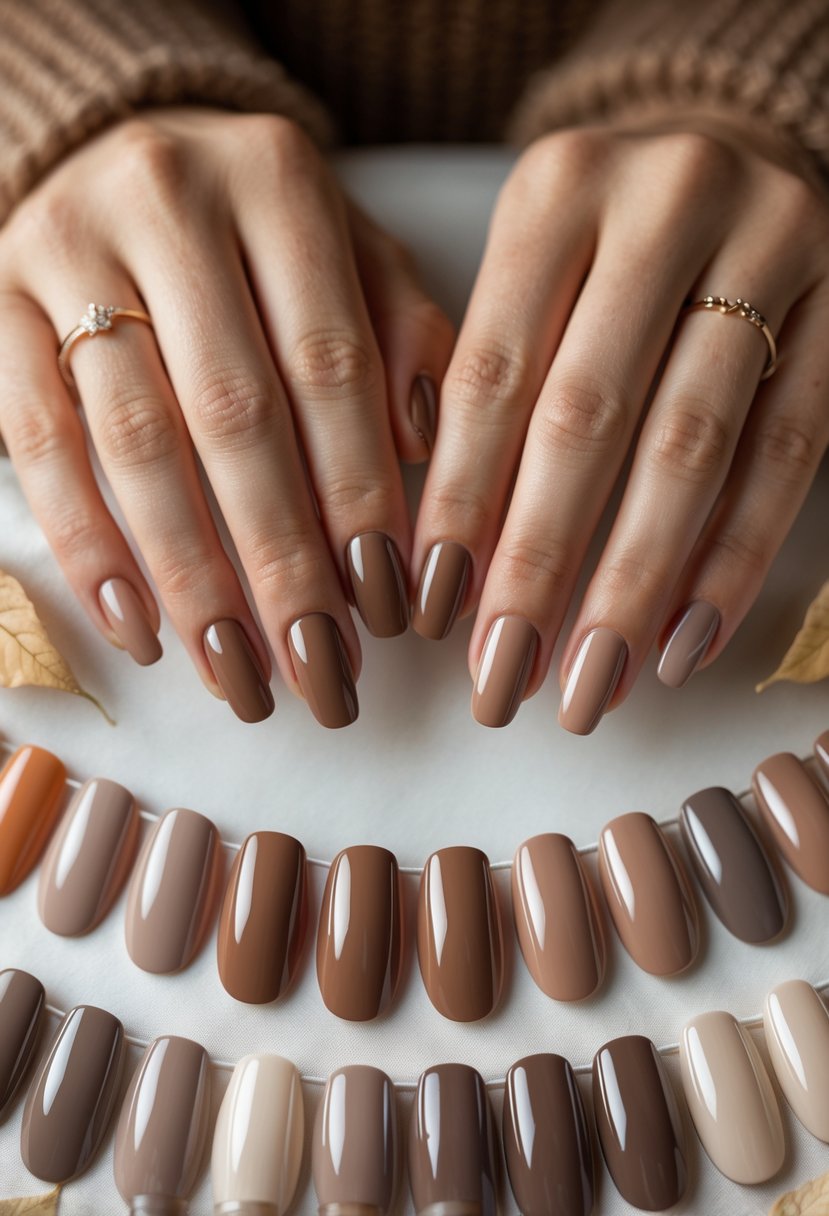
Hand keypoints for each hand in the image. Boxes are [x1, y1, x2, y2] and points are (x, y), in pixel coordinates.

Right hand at [0, 108, 452, 725]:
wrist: (118, 152)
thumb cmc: (259, 231)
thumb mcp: (349, 250)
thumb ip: (400, 332)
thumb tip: (422, 449)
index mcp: (277, 180)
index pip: (331, 362)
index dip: (360, 492)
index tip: (388, 601)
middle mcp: (166, 199)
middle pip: (234, 414)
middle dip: (283, 561)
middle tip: (321, 669)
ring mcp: (66, 250)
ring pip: (135, 440)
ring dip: (193, 576)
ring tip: (239, 675)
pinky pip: (37, 444)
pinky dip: (90, 547)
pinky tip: (141, 628)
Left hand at [412, 121, 828, 729]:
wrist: (734, 152)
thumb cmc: (603, 241)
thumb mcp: (528, 268)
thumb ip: (488, 377)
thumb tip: (451, 563)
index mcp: (556, 193)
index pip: (493, 376)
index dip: (459, 503)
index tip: (432, 612)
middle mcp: (664, 202)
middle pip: (587, 417)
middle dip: (538, 566)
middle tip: (503, 679)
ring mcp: (768, 247)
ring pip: (690, 447)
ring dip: (633, 586)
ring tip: (592, 686)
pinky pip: (787, 453)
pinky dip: (732, 560)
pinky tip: (683, 644)